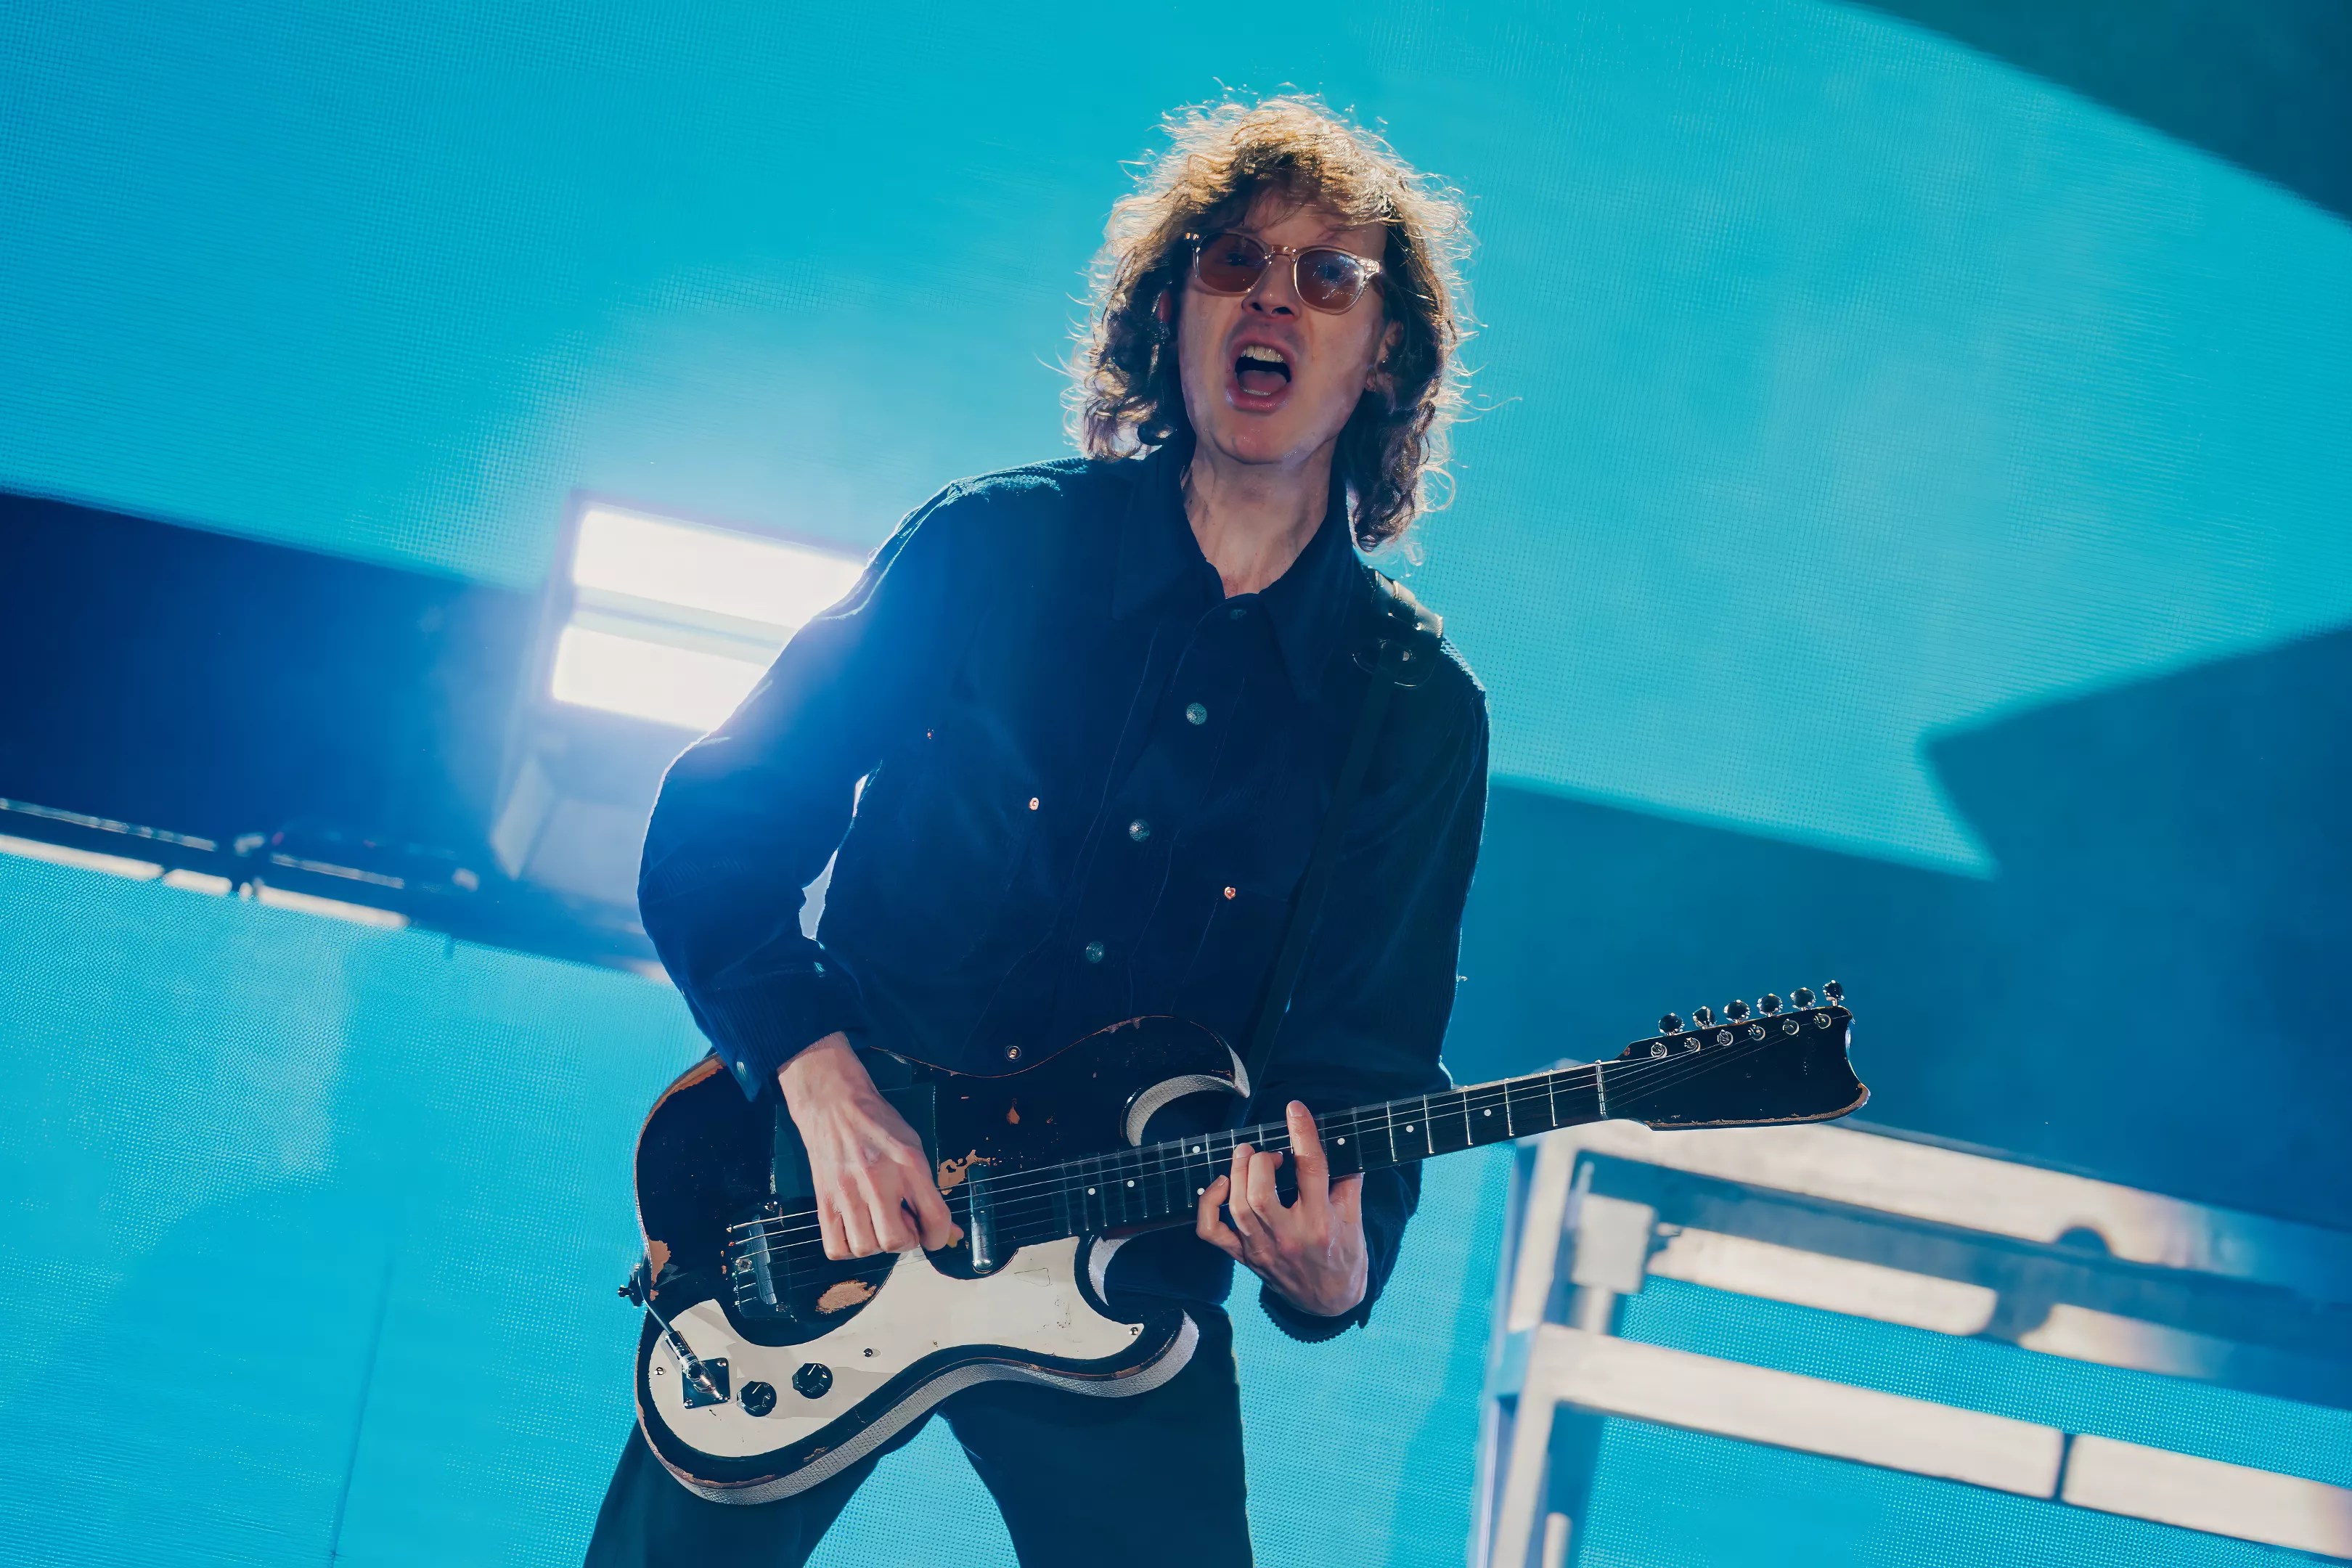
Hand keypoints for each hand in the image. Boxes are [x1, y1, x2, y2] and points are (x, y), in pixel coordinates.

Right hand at [778, 1033, 961, 1259]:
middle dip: (906, 1241)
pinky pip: (836, 1248)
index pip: (935, 1217)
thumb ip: (930, 1192)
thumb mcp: (914, 1148)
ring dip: (876, 1245)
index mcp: (909, 1164)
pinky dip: (848, 1249)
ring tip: (877, 1224)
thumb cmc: (878, 1125)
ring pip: (865, 1248)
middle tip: (902, 1224)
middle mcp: (878, 1180)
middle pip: (896, 1241)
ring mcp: (847, 1191)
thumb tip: (952, 1234)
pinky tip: (856, 1230)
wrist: (834, 1104)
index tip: (934, 1236)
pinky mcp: (823, 1200)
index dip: (939, 1237)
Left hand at [1195, 1100, 1367, 1317]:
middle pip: (1260, 1193)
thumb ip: (1348, 1182)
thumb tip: (1342, 1146)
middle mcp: (1288, 1237)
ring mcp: (1262, 1249)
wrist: (1329, 1304)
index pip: (1310, 1171)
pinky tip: (1221, 1185)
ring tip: (1248, 1156)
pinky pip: (1212, 1232)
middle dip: (1259, 1161)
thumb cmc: (1344, 1259)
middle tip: (1268, 1151)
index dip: (1302, 1135)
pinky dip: (1208, 1205)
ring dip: (1237, 1173)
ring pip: (1237, 1208)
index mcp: (1321, 1223)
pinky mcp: (1245, 1257)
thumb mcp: (1355, 1220)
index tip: (1295, 1111)